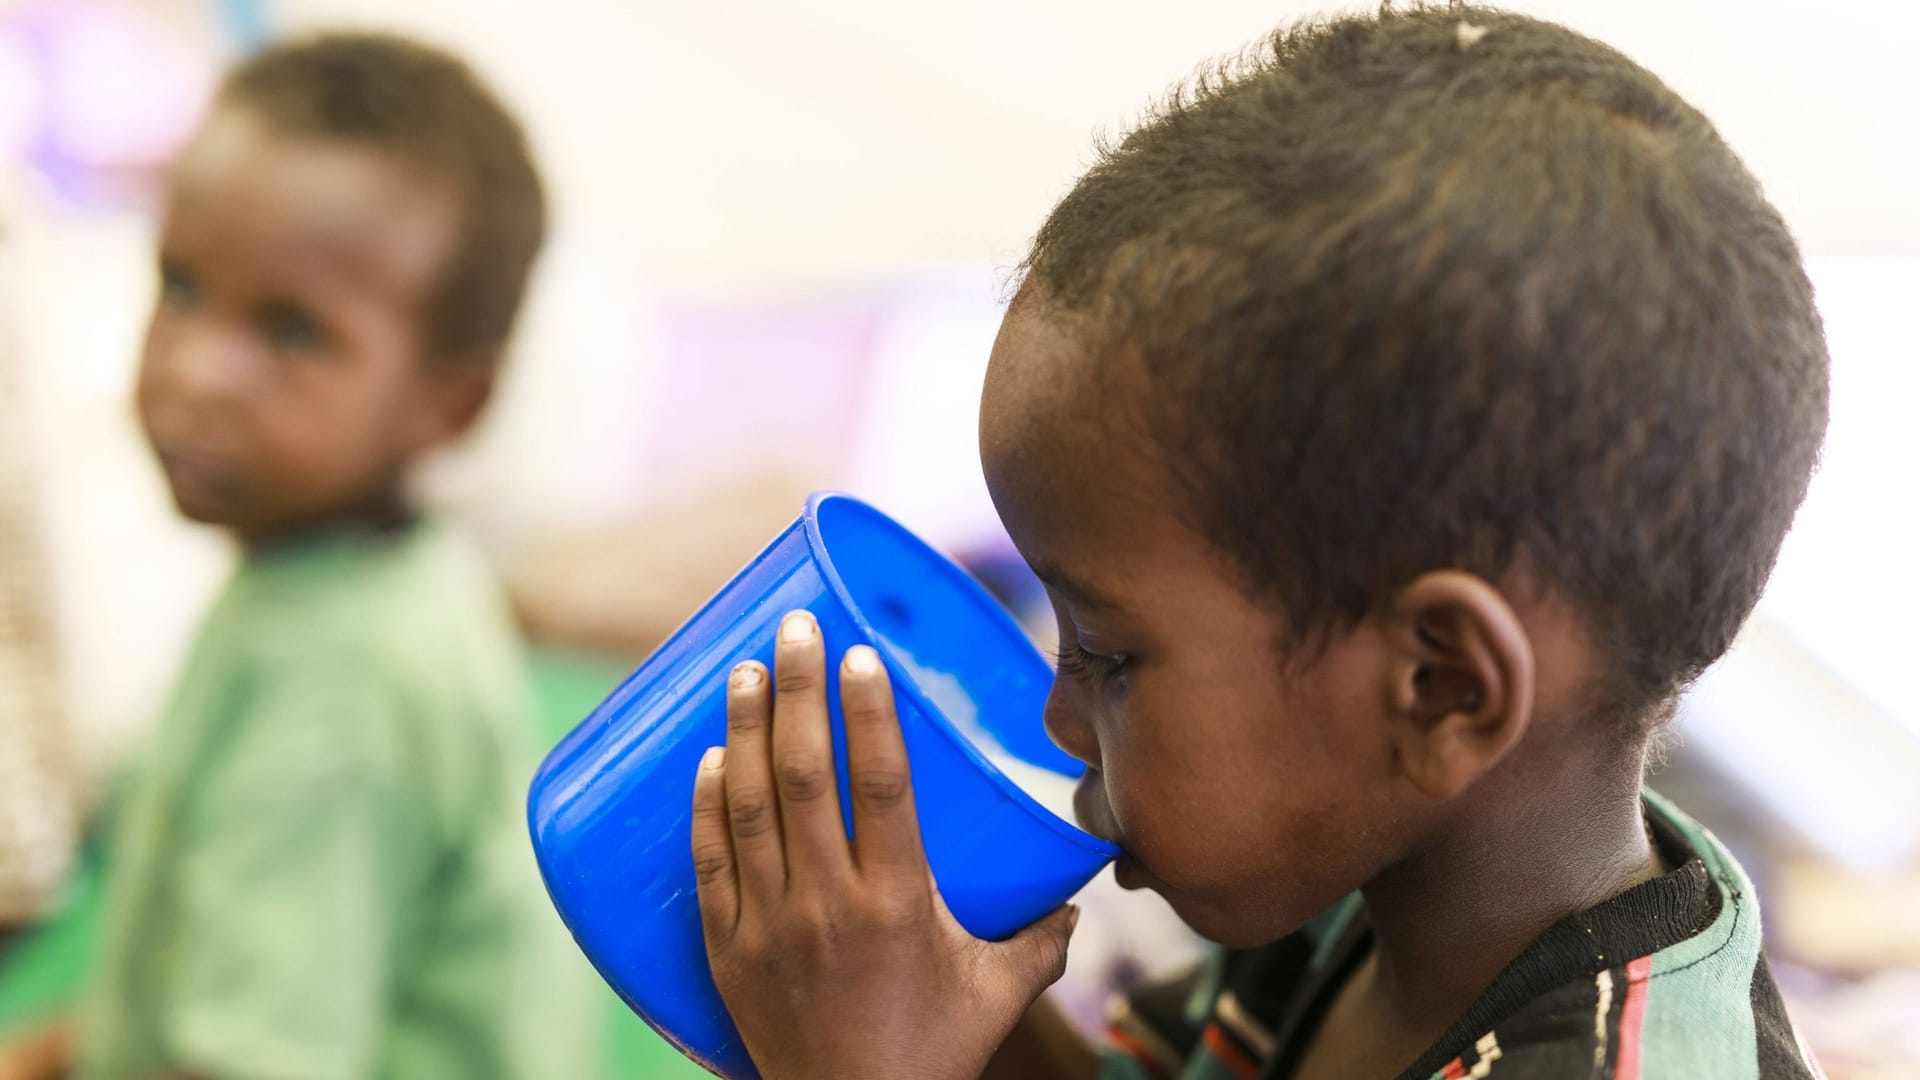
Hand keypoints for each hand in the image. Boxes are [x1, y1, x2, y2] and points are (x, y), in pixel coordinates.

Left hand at [690, 610, 1079, 1079]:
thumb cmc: (930, 1057)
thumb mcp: (997, 996)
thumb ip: (1041, 940)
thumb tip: (1074, 896)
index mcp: (898, 906)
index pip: (881, 788)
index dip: (868, 715)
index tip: (861, 655)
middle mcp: (828, 906)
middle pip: (804, 778)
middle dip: (797, 692)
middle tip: (793, 628)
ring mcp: (768, 926)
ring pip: (747, 807)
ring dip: (743, 730)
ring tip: (743, 669)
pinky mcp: (727, 950)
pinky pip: (709, 863)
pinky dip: (704, 806)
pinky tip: (707, 758)